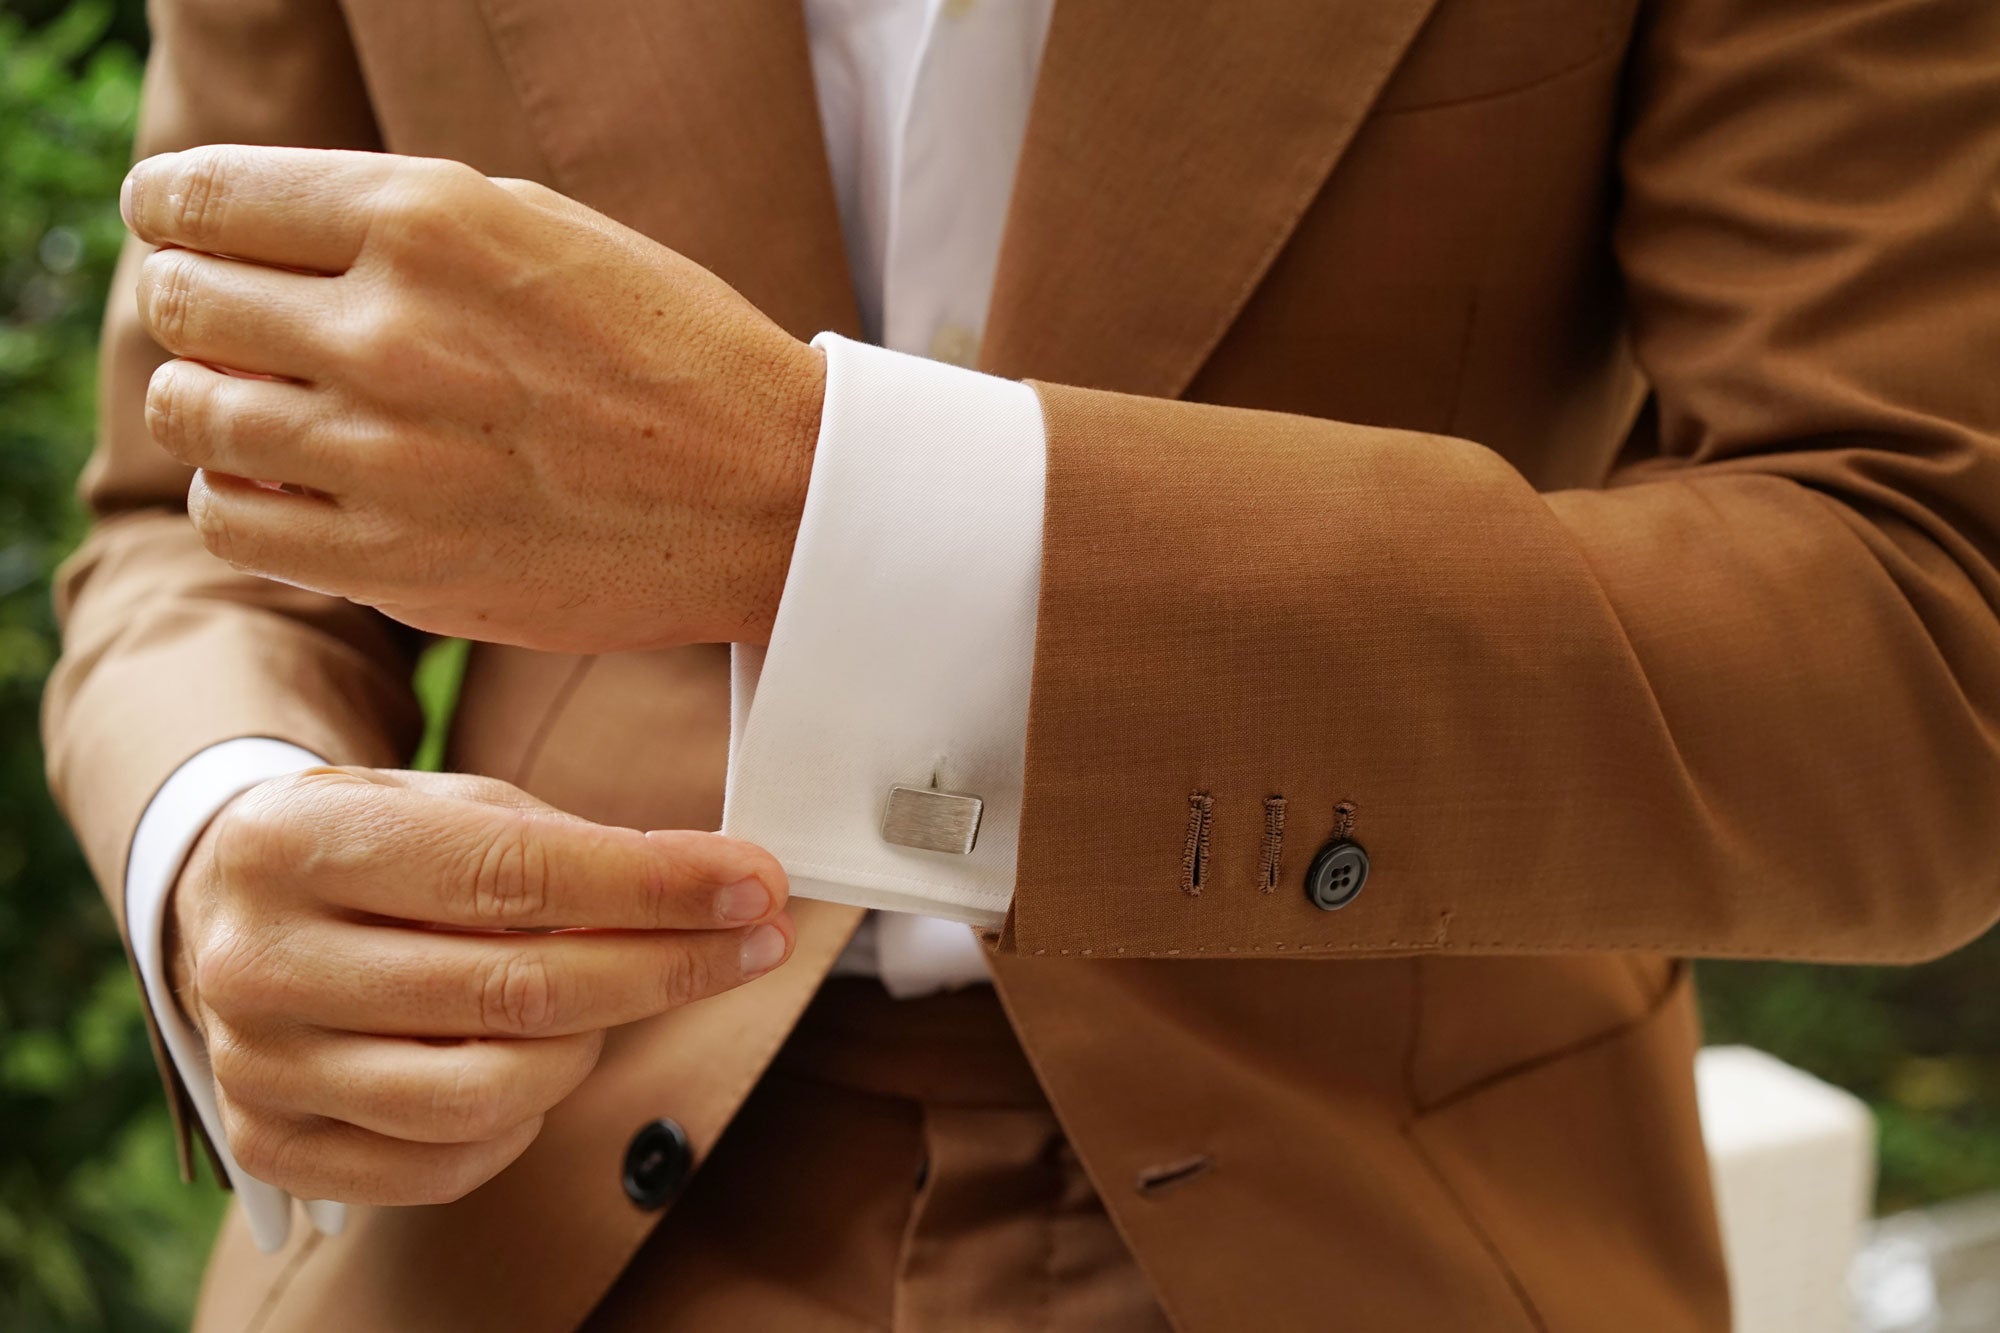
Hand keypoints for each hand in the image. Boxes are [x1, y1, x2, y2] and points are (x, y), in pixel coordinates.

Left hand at [122, 145, 824, 651]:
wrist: (771, 496)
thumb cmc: (671, 350)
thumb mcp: (544, 229)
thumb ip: (399, 219)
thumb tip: (264, 236)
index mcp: (428, 220)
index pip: (202, 196)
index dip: (172, 208)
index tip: (182, 227)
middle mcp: (391, 331)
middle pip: (181, 300)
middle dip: (198, 304)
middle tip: (243, 324)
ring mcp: (386, 457)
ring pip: (188, 413)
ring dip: (213, 401)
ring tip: (273, 408)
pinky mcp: (395, 563)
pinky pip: (230, 521)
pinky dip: (238, 495)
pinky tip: (294, 483)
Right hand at [167, 766, 792, 1205]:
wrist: (226, 907)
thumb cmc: (370, 847)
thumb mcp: (448, 801)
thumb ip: (564, 843)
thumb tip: (714, 888)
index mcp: (296, 843)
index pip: (511, 874)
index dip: (653, 885)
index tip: (752, 882)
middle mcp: (262, 961)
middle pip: (516, 990)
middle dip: (666, 965)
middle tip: (757, 938)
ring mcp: (262, 1065)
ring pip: (491, 1091)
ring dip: (597, 1045)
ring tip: (628, 990)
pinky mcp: (278, 1146)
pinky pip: (451, 1160)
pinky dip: (530, 1114)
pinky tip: (548, 1055)